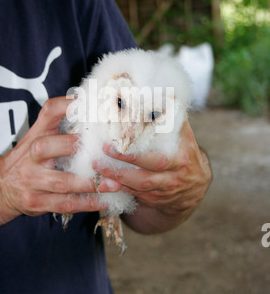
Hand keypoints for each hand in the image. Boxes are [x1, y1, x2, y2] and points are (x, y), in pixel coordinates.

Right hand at [0, 96, 120, 218]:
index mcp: (35, 135)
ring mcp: (32, 180)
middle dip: (73, 147)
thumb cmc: (28, 160)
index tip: (90, 103)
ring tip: (115, 184)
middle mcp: (30, 156)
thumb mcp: (37, 138)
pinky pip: (64, 204)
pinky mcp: (36, 202)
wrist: (0, 189)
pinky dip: (86, 204)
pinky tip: (104, 202)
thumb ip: (60, 126)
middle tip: (104, 149)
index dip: (67, 105)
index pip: (48, 112)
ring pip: (62, 182)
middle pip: (46, 147)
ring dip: (90, 184)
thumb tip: (93, 110)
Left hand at [94, 120, 211, 233]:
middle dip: (126, 160)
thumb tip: (158, 93)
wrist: (195, 187)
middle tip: (105, 148)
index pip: (162, 151)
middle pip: (150, 169)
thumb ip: (172, 119)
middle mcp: (175, 174)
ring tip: (97, 164)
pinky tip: (104, 178)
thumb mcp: (184, 136)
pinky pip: (135, 194)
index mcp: (182, 155)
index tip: (123, 134)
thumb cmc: (185, 153)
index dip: (143, 146)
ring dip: (116, 176)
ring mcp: (165, 190)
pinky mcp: (155, 200)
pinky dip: (119, 186)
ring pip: (140, 185)